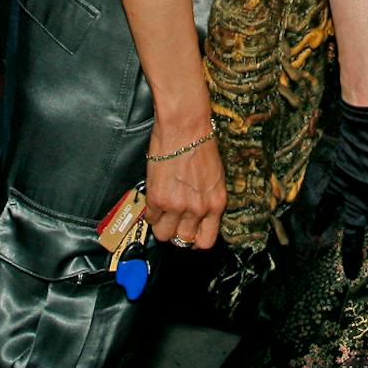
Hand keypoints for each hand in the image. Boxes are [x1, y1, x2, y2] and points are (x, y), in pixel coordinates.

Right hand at [142, 120, 226, 250]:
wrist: (184, 127)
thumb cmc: (200, 144)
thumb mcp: (215, 177)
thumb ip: (207, 199)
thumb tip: (198, 213)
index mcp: (216, 203)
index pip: (207, 240)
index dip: (196, 240)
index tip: (190, 234)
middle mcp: (198, 209)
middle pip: (184, 240)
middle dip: (177, 233)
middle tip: (173, 221)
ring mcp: (177, 206)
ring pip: (164, 234)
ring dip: (162, 226)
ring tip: (162, 213)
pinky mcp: (157, 199)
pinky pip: (151, 218)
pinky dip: (151, 212)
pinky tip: (154, 200)